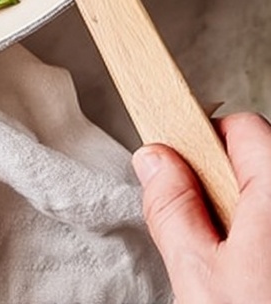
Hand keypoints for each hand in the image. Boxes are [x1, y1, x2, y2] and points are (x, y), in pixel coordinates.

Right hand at [134, 112, 270, 302]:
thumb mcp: (200, 276)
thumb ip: (172, 207)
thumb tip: (155, 162)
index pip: (240, 127)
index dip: (202, 145)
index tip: (178, 174)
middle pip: (261, 166)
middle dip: (226, 192)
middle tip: (208, 242)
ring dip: (252, 227)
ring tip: (239, 279)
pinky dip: (269, 252)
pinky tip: (259, 288)